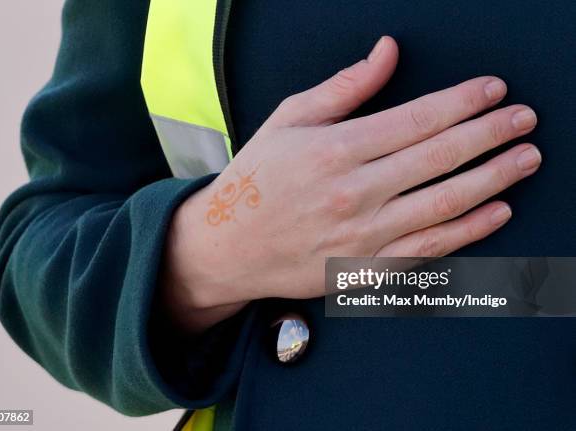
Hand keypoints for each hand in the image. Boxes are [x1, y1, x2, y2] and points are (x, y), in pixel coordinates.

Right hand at [161, 36, 539, 331]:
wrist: (228, 246)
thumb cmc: (256, 179)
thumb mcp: (288, 120)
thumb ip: (344, 88)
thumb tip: (387, 52)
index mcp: (335, 149)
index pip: (417, 119)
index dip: (462, 102)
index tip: (493, 91)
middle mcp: (353, 193)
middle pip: (440, 157)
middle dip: (490, 134)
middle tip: (524, 120)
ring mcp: (361, 235)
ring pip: (444, 204)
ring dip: (493, 179)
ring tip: (525, 159)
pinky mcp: (364, 268)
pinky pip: (428, 250)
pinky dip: (468, 232)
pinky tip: (496, 211)